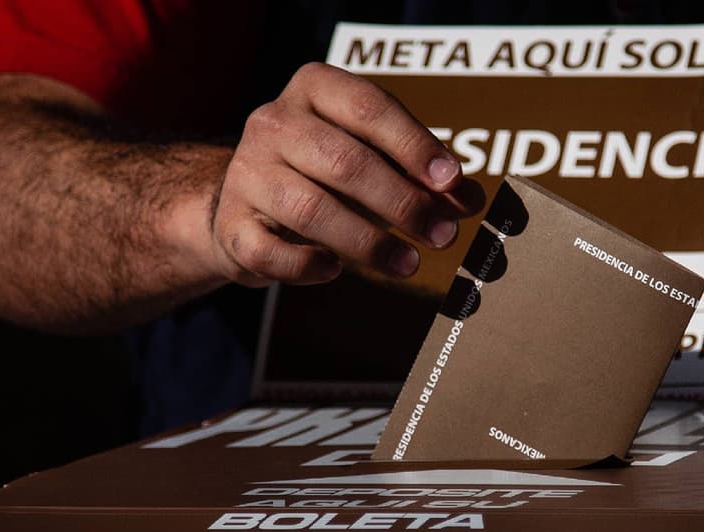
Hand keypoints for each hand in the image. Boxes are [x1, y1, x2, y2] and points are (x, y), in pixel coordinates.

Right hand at [209, 62, 483, 286]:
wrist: (245, 202)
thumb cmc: (328, 174)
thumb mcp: (377, 158)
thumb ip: (425, 176)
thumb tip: (471, 200)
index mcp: (314, 89)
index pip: (369, 108)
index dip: (414, 145)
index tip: (452, 182)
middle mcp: (274, 123)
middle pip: (343, 161)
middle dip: (401, 202)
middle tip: (443, 236)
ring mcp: (246, 174)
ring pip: (309, 208)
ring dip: (367, 241)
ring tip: (409, 264)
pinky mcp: (232, 226)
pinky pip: (269, 250)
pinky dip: (305, 265)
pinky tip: (335, 270)